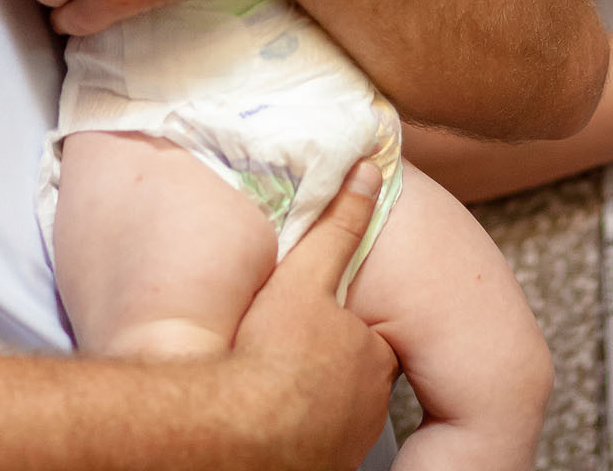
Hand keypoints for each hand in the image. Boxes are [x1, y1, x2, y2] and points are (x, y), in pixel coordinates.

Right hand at [228, 162, 397, 468]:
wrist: (242, 429)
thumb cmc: (272, 352)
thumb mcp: (303, 276)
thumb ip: (338, 226)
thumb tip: (370, 171)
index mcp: (371, 356)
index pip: (364, 338)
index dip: (335, 328)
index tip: (305, 328)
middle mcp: (369, 403)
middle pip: (351, 375)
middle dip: (328, 364)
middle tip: (284, 355)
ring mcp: (346, 440)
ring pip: (334, 410)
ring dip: (311, 398)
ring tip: (270, 384)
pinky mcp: (321, 466)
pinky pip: (313, 442)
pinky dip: (297, 432)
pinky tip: (266, 416)